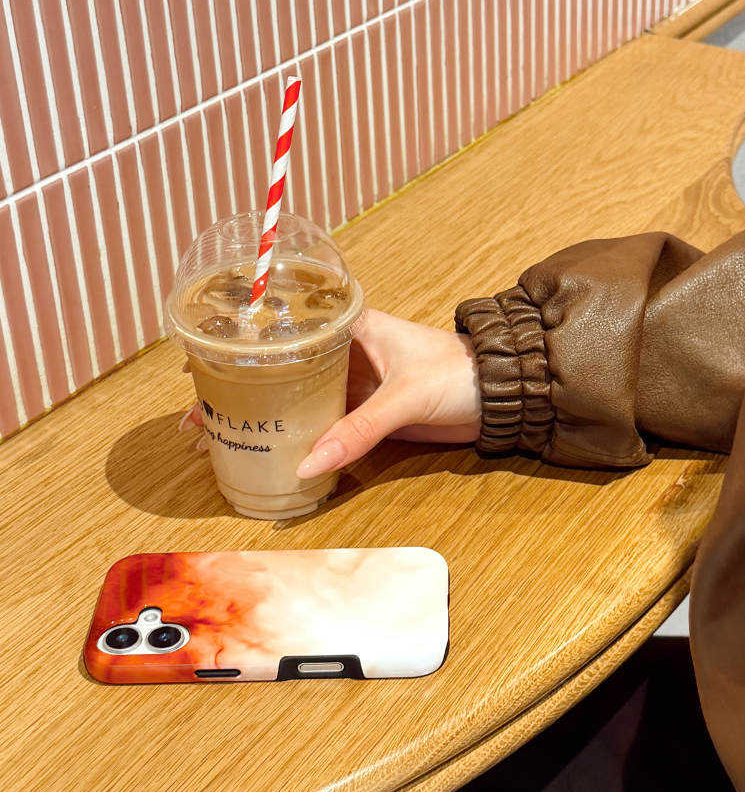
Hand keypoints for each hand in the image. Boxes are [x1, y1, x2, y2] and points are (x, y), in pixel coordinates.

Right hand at [180, 309, 481, 473]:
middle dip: (238, 390)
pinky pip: (322, 425)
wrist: (501, 396)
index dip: (240, 344)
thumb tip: (308, 464)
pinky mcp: (364, 413)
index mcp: (349, 327)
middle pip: (280, 369)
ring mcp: (352, 385)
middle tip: (197, 417)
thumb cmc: (459, 373)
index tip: (199, 364)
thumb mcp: (405, 397)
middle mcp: (342, 353)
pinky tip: (269, 453)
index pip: (283, 328)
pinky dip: (296, 438)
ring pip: (296, 400)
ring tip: (217, 439)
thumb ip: (359, 430)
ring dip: (262, 418)